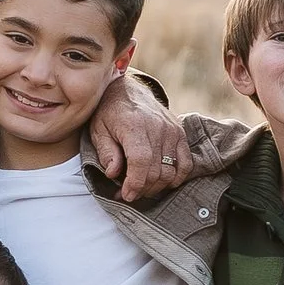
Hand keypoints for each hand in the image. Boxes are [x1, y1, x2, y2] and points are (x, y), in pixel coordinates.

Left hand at [83, 74, 191, 198]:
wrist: (128, 90)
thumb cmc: (109, 112)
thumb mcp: (98, 130)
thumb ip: (106, 152)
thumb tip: (113, 174)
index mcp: (134, 126)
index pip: (141, 161)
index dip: (135, 183)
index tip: (126, 194)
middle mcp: (157, 128)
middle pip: (156, 171)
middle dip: (142, 189)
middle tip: (128, 193)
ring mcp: (171, 130)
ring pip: (170, 171)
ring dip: (156, 186)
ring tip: (141, 188)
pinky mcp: (180, 133)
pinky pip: (185, 163)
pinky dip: (176, 177)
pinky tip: (162, 182)